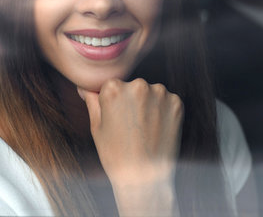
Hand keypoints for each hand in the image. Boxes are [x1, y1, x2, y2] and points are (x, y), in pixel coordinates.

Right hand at [78, 78, 182, 215]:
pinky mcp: (176, 103)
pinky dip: (162, 112)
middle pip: (131, 87)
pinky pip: (166, 102)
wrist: (145, 178)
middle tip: (129, 127)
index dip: (111, 103)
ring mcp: (160, 93)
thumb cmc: (116, 155)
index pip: (110, 85)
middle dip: (130, 102)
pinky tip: (155, 129)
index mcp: (113, 88)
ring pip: (150, 93)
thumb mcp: (96, 127)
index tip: (115, 119)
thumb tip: (86, 87)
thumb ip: (92, 101)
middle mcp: (138, 85)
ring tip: (143, 130)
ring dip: (147, 105)